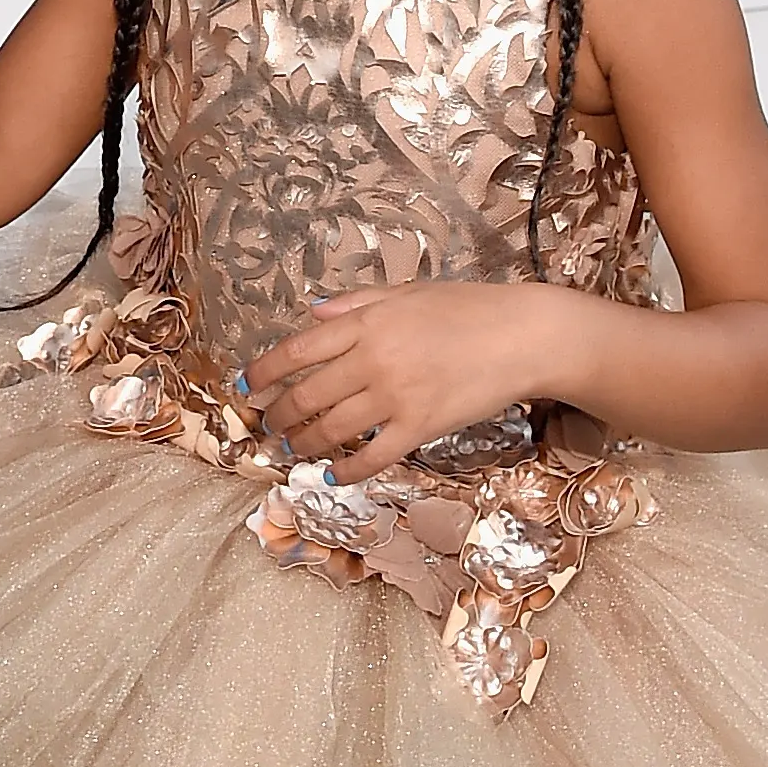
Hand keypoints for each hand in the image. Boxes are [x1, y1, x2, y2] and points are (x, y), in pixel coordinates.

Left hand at [248, 281, 555, 471]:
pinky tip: (332, 474)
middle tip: (268, 426)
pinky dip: (347, 470)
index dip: (264, 372)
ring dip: (304, 443)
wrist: (521, 336)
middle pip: (307, 395)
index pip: (297, 350)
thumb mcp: (406, 292)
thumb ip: (355, 303)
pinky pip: (373, 456)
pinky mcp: (421, 427)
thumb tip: (312, 312)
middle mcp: (372, 360)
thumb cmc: (467, 308)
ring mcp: (395, 396)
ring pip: (333, 429)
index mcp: (365, 322)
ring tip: (292, 450)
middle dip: (279, 415)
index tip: (246, 386)